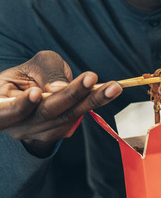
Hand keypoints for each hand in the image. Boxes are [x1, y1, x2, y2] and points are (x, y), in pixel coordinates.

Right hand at [0, 50, 122, 155]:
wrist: (37, 88)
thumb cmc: (32, 73)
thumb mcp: (36, 64)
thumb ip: (47, 73)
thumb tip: (59, 88)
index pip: (3, 111)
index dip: (20, 105)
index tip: (35, 93)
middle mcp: (15, 122)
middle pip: (43, 112)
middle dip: (70, 95)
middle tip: (91, 78)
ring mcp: (34, 131)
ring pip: (64, 117)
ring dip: (91, 100)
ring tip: (112, 86)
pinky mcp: (54, 133)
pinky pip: (75, 119)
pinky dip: (94, 104)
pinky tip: (110, 91)